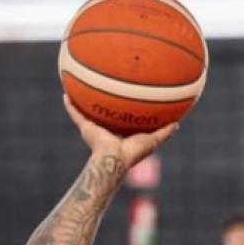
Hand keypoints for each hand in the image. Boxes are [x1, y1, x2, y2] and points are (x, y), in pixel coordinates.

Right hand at [63, 95, 178, 167]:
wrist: (114, 159)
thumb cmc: (133, 153)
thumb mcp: (153, 140)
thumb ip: (164, 133)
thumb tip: (178, 124)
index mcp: (120, 134)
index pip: (122, 119)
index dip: (122, 109)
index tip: (125, 97)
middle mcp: (106, 130)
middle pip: (103, 114)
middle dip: (102, 103)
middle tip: (102, 86)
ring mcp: (94, 129)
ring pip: (86, 112)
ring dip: (82, 101)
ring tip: (78, 85)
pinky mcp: (86, 128)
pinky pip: (75, 114)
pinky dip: (69, 106)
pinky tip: (65, 94)